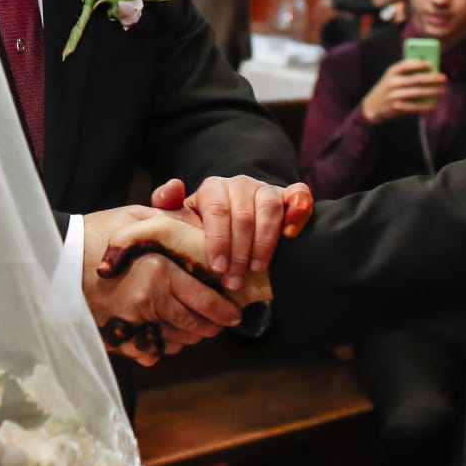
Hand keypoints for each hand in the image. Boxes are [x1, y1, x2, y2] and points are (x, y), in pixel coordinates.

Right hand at [79, 206, 242, 364]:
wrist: (56, 258)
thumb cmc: (96, 233)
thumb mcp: (136, 216)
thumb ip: (172, 219)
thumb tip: (204, 221)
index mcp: (159, 272)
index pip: (205, 301)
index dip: (224, 310)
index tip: (234, 313)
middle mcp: (149, 301)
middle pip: (194, 326)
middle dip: (212, 326)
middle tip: (220, 322)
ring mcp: (132, 322)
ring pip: (175, 341)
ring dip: (190, 337)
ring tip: (197, 328)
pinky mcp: (117, 336)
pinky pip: (150, 350)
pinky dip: (163, 345)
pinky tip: (165, 334)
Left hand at [149, 174, 313, 292]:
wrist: (230, 228)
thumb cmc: (203, 229)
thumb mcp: (182, 221)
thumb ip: (168, 206)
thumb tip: (174, 186)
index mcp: (213, 188)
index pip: (217, 210)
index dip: (218, 240)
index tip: (219, 268)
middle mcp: (240, 184)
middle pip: (243, 215)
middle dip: (239, 252)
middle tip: (235, 281)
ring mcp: (265, 188)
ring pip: (269, 208)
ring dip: (264, 242)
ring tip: (257, 269)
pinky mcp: (288, 196)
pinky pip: (298, 195)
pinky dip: (298, 211)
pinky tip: (291, 235)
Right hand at [362, 58, 444, 124]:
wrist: (372, 106)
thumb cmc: (388, 89)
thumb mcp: (392, 77)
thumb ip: (407, 73)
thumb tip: (430, 72)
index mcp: (391, 72)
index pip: (406, 65)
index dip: (420, 64)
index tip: (432, 64)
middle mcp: (392, 82)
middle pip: (416, 79)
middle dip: (432, 78)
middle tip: (444, 78)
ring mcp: (394, 95)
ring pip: (418, 93)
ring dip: (432, 92)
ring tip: (443, 91)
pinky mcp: (396, 107)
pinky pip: (414, 106)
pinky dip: (425, 106)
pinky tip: (434, 104)